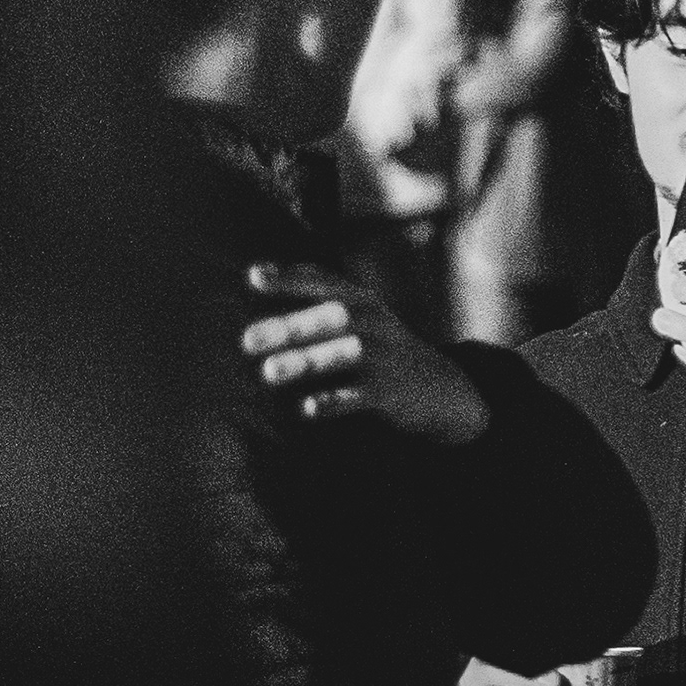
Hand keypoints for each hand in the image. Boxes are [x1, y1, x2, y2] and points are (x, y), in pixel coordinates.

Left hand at [241, 263, 488, 443]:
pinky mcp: (391, 392)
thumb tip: (255, 277)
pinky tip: (306, 408)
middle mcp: (375, 322)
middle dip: (291, 326)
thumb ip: (317, 297)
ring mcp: (385, 357)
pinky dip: (334, 401)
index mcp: (362, 300)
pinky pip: (361, 395)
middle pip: (333, 317)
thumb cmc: (378, 346)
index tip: (254, 277)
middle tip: (247, 340)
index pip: (324, 281)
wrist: (438, 385)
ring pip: (345, 354)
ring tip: (268, 372)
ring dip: (306, 362)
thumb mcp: (359, 314)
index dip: (290, 277)